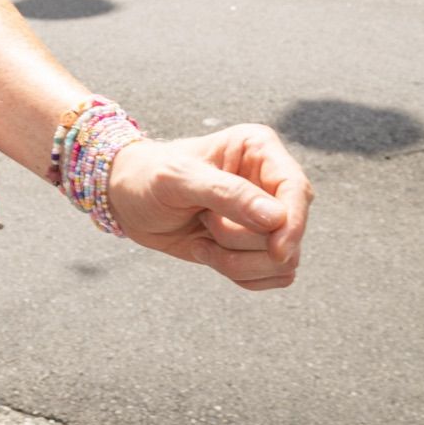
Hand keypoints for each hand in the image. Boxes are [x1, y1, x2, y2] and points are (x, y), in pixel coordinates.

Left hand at [105, 125, 312, 288]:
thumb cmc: (147, 176)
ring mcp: (266, 216)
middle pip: (291, 232)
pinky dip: (241, 275)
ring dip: (239, 262)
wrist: (126, 200)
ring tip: (202, 238)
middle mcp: (269, 181)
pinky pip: (273, 276)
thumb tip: (277, 218)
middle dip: (244, 242)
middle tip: (204, 224)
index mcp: (258, 149)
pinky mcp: (257, 245)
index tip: (276, 251)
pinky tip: (207, 252)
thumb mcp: (177, 179)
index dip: (293, 224)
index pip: (297, 190)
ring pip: (283, 260)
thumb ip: (225, 193)